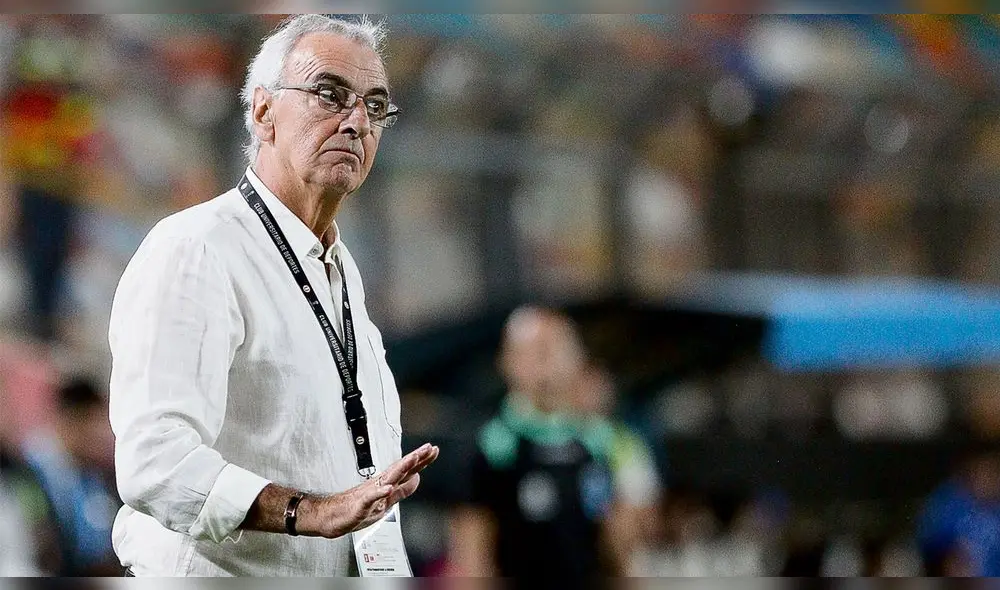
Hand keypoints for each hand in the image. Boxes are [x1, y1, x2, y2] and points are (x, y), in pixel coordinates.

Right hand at [306, 442, 438, 537]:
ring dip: (401, 468)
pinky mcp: (360, 506)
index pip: (407, 470)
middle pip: (400, 469)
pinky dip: (379, 493)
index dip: (421, 461)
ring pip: (388, 479)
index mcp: (386, 484)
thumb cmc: (357, 508)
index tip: (433, 449)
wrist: (332, 516)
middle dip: (415, 459)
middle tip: (428, 448)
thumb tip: (418, 478)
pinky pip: (370, 498)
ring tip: (413, 459)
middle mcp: (380, 485)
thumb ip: (402, 490)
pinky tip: (388, 488)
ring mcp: (370, 494)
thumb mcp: (387, 501)